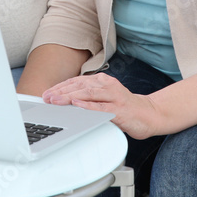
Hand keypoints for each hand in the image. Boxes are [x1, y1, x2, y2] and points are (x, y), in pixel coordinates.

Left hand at [43, 74, 163, 139]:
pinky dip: (88, 106)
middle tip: (47, 97)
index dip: (61, 87)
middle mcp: (107, 85)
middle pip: (80, 86)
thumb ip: (89, 97)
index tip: (47, 93)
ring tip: (56, 101)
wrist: (149, 114)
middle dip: (61, 92)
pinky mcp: (120, 109)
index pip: (77, 82)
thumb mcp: (105, 98)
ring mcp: (114, 96)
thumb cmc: (125, 107)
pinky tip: (77, 106)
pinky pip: (101, 107)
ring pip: (88, 94)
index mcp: (102, 81)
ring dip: (70, 97)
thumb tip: (65, 101)